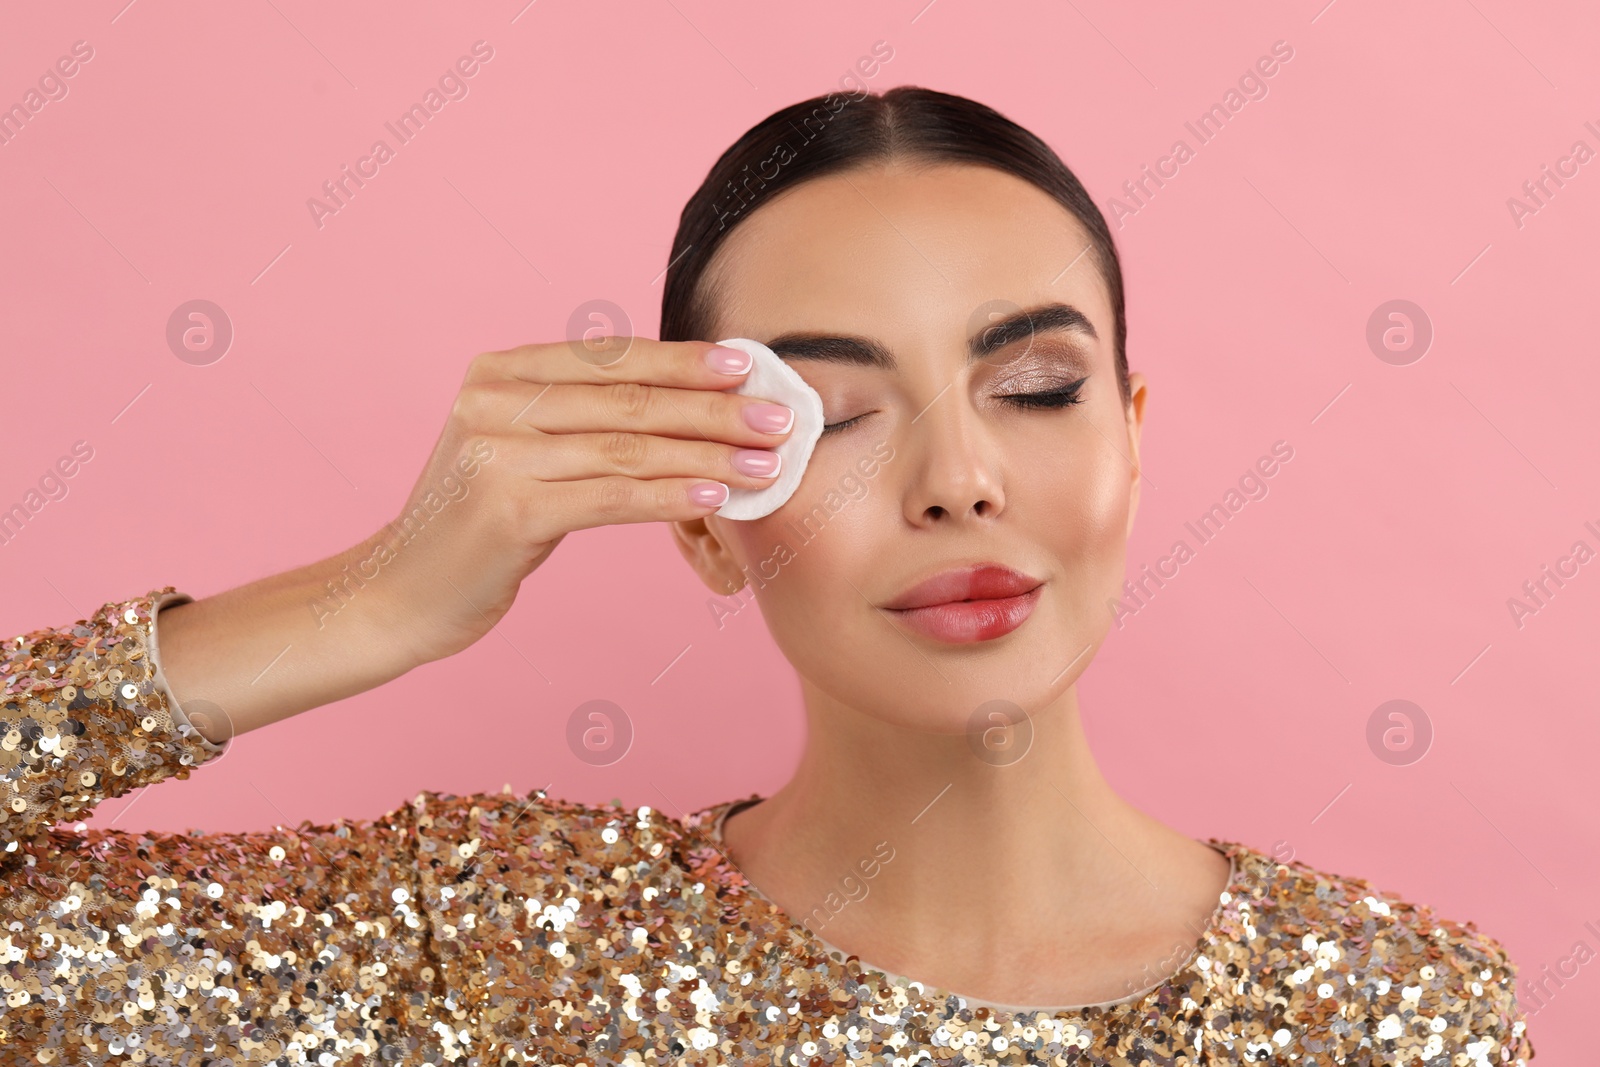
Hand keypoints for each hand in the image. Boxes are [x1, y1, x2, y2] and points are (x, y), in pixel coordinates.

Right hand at [371, 337, 793, 665]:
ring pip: (629, 447)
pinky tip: (718, 496)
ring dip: (710, 456)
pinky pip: (612, 497)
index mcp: (499, 372)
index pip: (612, 358)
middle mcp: (493, 401)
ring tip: (768, 464)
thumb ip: (577, 418)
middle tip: (782, 418)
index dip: (686, 361)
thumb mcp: (518, 451)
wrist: (399, 593)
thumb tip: (689, 402)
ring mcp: (496, 454)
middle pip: (629, 399)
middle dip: (716, 409)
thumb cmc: (478, 524)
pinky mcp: (508, 511)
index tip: (750, 367)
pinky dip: (671, 495)